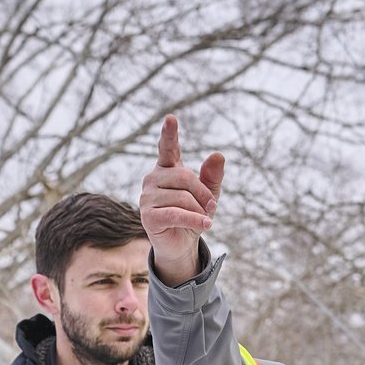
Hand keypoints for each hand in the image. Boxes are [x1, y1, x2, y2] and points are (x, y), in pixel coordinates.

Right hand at [138, 115, 224, 284]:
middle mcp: (153, 180)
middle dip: (203, 193)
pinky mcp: (148, 216)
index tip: (171, 118)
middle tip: (213, 207)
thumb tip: (218, 155)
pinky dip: (194, 220)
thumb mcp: (207, 195)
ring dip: (199, 211)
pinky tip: (206, 225)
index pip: (167, 148)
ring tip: (204, 220)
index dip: (169, 134)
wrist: (180, 245)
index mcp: (166, 169)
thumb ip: (212, 177)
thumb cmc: (192, 215)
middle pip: (184, 177)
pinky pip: (176, 214)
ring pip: (182, 198)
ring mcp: (147, 198)